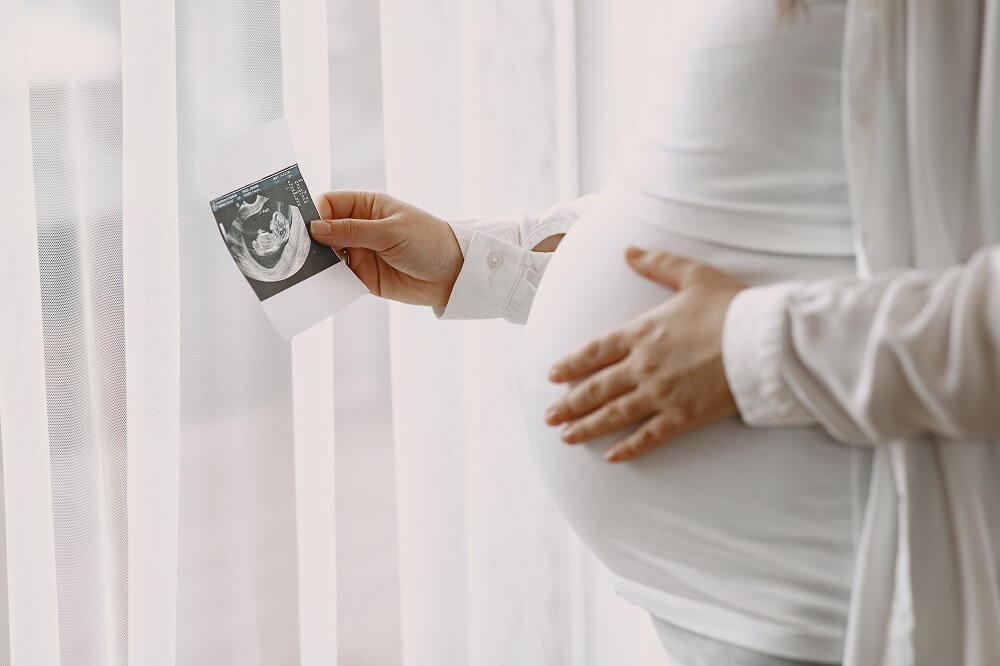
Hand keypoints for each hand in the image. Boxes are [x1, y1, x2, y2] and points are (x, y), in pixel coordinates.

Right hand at [309, 191, 463, 307]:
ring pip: (327, 256)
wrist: (453, 274)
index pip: (329, 204)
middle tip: (297, 252)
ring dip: (317, 263)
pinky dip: (328, 281)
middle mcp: (359, 228)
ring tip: (305, 271)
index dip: (315, 214)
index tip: (305, 229)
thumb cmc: (429, 241)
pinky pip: (338, 278)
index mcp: (367, 206)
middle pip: (323, 230)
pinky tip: (320, 285)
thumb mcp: (390, 232)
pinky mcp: (363, 277)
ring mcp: (360, 252)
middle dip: (311, 240)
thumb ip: (352, 231)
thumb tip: (315, 228)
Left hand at [544, 247, 747, 462]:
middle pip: (597, 387)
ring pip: (614, 414)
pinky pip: (648, 436)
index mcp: (642, 332)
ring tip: (566, 437)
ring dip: (587, 427)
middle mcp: (644, 365)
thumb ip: (657, 264)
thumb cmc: (731, 306)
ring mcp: (661, 393)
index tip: (552, 375)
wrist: (763, 340)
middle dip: (570, 403)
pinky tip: (611, 457)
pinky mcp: (682, 416)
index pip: (595, 351)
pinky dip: (628, 448)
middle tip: (549, 415)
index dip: (571, 364)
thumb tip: (629, 251)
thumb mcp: (693, 275)